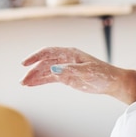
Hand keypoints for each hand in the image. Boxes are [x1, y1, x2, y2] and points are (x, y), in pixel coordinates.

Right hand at [20, 46, 135, 103]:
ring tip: (24, 83)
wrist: (112, 82)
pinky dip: (41, 80)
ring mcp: (65, 68)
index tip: (25, 63)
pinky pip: (50, 78)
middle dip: (33, 70)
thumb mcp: (87, 72)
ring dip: (34, 76)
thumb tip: (53, 69)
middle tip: (23, 80)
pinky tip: (32, 85)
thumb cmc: (102, 74)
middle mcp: (65, 59)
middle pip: (44, 62)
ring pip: (45, 71)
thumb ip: (70, 70)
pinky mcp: (66, 77)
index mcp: (70, 53)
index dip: (35, 56)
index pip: (48, 52)